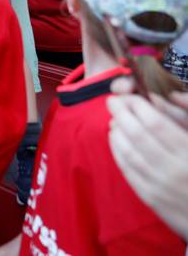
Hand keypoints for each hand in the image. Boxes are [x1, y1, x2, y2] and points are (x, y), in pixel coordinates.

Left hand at [107, 82, 187, 239]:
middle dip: (121, 113)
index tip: (131, 97)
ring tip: (114, 120)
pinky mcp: (151, 199)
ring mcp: (161, 186)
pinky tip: (116, 140)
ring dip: (117, 132)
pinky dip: (118, 151)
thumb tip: (167, 95)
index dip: (138, 106)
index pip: (156, 123)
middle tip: (113, 102)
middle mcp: (175, 169)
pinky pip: (127, 170)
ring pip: (129, 152)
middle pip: (137, 135)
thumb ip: (187, 114)